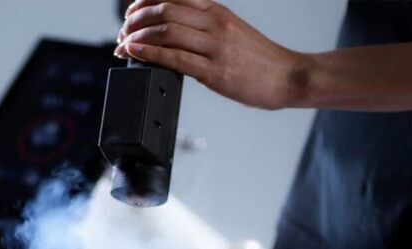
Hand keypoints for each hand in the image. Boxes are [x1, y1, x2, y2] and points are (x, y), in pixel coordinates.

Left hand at [116, 0, 306, 109]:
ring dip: (137, 37)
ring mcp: (215, 47)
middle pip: (164, 10)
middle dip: (135, 20)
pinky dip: (149, 52)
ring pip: (166, 31)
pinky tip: (135, 52)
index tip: (130, 12)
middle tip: (122, 32)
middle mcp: (215, 23)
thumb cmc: (260, 59)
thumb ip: (205, 27)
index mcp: (217, 11)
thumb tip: (174, 32)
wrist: (288, 77)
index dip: (144, 0)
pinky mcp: (215, 72)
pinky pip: (175, 58)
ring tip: (123, 45)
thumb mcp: (232, 31)